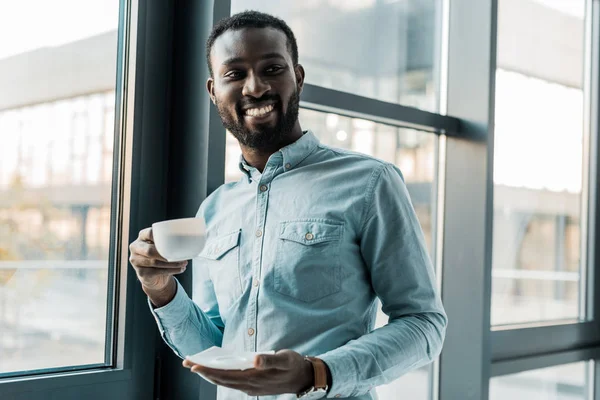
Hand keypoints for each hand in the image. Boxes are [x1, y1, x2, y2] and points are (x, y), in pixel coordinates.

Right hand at [129, 227, 186, 292]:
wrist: (154, 276)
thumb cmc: (160, 256)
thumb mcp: (161, 246)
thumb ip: (168, 241)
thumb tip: (188, 239)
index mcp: (142, 237)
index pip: (149, 233)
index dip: (159, 235)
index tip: (172, 238)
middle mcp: (136, 248)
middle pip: (149, 250)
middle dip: (166, 253)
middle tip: (181, 255)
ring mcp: (136, 261)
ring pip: (155, 262)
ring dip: (172, 263)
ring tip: (184, 263)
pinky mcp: (141, 273)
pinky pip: (157, 271)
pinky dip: (171, 270)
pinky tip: (180, 269)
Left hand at [182, 350, 313, 395]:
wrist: (303, 378)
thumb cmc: (293, 365)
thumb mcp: (284, 359)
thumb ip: (270, 360)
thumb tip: (255, 360)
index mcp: (254, 377)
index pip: (226, 374)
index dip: (209, 370)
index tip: (194, 365)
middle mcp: (250, 385)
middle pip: (222, 379)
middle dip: (204, 372)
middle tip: (187, 363)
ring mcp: (251, 387)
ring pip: (226, 382)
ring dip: (210, 375)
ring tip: (197, 367)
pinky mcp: (253, 386)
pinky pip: (232, 382)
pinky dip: (221, 377)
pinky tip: (217, 371)